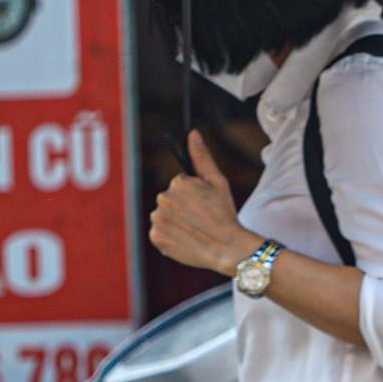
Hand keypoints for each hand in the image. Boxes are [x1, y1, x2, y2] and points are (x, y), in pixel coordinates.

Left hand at [148, 132, 253, 275]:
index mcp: (177, 183)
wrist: (226, 248)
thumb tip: (192, 133)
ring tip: (194, 230)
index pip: (180, 185)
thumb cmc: (225, 213)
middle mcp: (162, 199)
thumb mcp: (218, 181)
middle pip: (170, 199)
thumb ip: (202, 157)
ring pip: (164, 215)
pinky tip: (186, 238)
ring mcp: (158, 220)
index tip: (205, 206)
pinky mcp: (156, 237)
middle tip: (201, 218)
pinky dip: (170, 236)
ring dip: (175, 221)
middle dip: (183, 207)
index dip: (195, 195)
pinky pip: (160, 233)